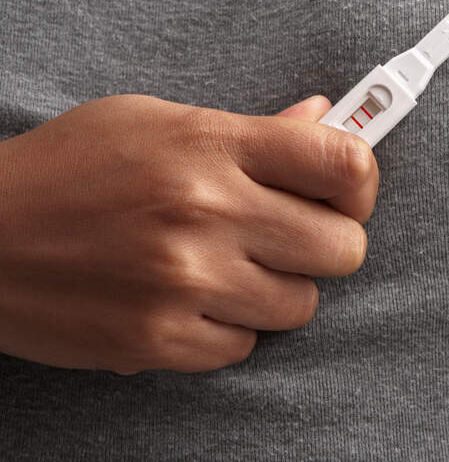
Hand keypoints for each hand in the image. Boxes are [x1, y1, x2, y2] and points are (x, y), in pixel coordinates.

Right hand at [0, 94, 376, 373]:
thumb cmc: (70, 168)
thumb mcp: (156, 122)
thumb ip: (251, 129)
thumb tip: (323, 119)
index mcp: (213, 145)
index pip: (345, 162)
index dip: (361, 181)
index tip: (345, 191)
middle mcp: (207, 211)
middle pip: (344, 247)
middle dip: (326, 242)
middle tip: (291, 236)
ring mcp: (184, 280)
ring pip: (302, 305)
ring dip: (276, 290)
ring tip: (230, 268)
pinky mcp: (157, 339)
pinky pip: (244, 347)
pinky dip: (227, 329)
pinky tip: (191, 301)